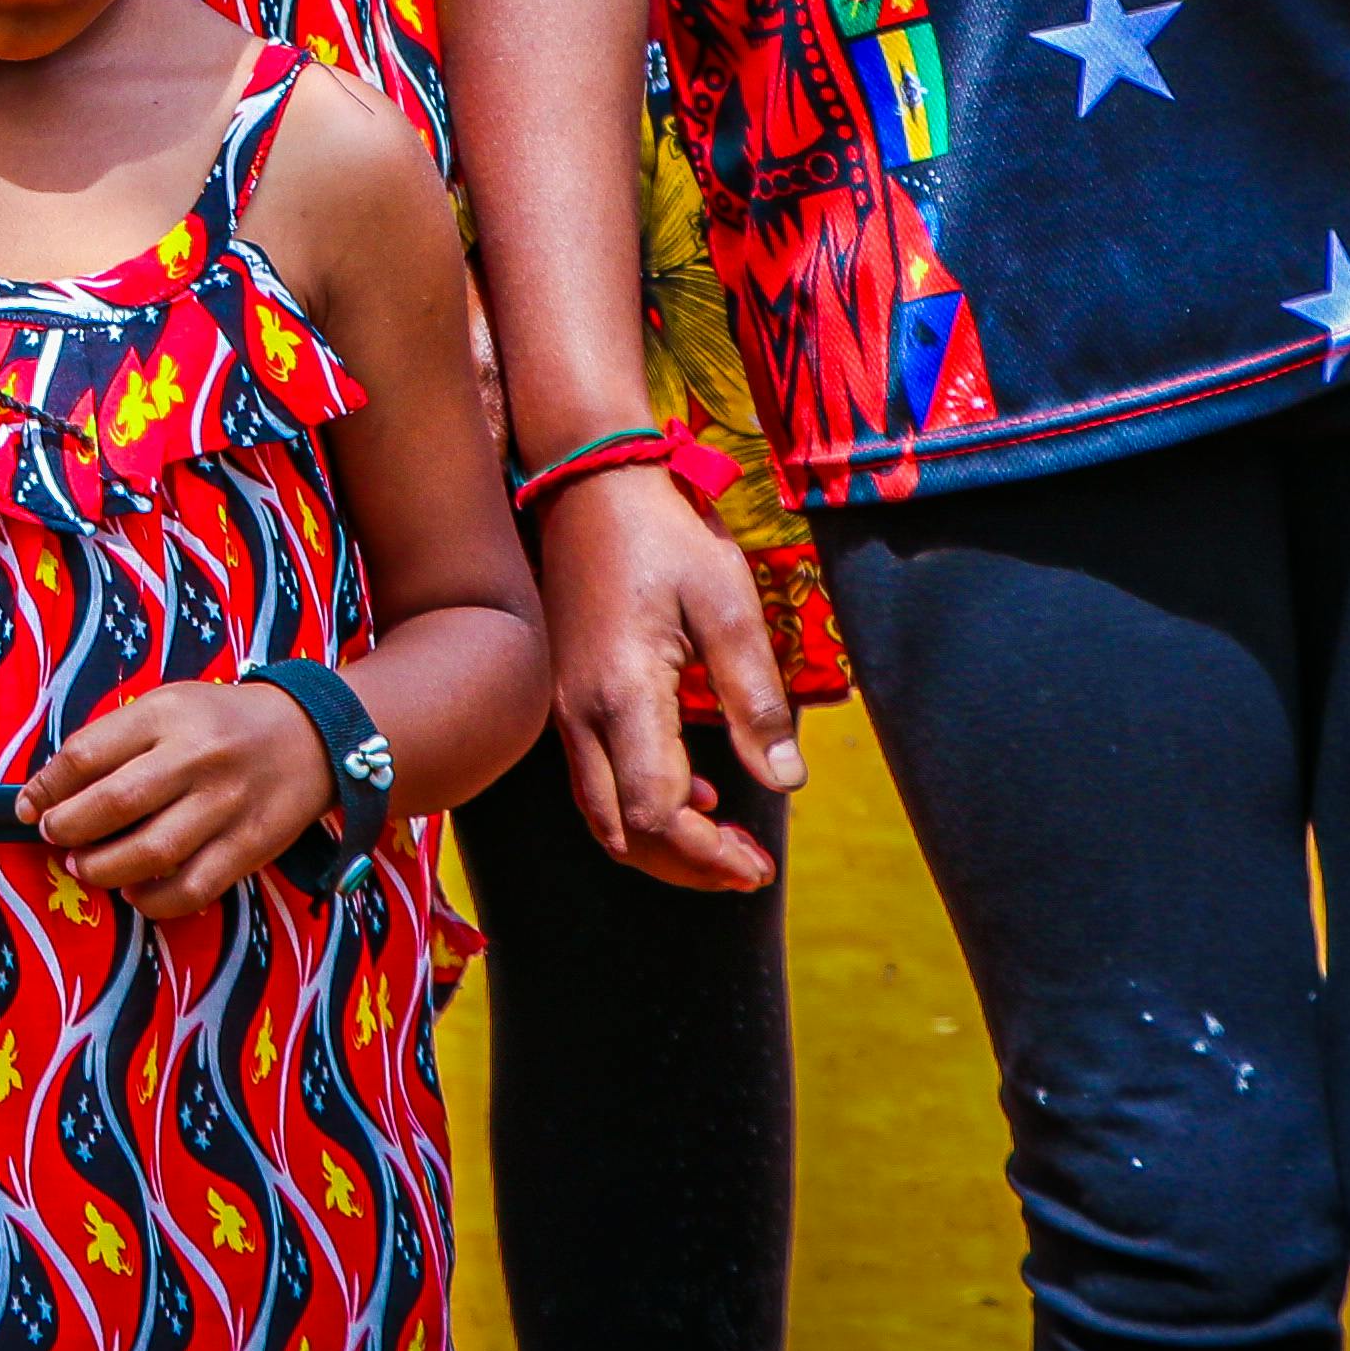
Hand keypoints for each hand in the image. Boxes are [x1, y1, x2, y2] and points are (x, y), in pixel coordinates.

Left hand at [29, 680, 328, 920]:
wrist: (307, 737)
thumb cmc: (219, 723)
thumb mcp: (166, 707)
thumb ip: (115, 741)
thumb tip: (53, 791)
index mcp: (167, 715)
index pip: (87, 754)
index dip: (46, 787)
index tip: (28, 806)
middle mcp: (196, 758)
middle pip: (113, 803)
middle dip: (67, 829)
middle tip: (53, 837)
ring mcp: (225, 806)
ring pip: (149, 853)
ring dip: (102, 869)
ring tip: (84, 866)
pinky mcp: (248, 847)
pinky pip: (191, 889)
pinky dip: (152, 900)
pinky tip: (133, 891)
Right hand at [537, 467, 791, 892]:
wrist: (589, 484)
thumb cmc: (665, 536)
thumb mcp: (727, 604)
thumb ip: (755, 697)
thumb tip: (786, 781)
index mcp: (624, 694)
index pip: (657, 814)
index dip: (707, 856)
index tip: (759, 865)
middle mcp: (580, 714)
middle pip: (622, 832)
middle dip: (686, 866)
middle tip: (750, 867)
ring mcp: (563, 709)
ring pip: (602, 816)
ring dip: (662, 844)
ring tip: (726, 843)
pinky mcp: (564, 699)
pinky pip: (593, 782)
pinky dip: (638, 810)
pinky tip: (691, 793)